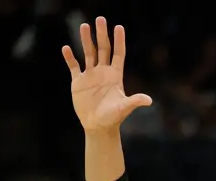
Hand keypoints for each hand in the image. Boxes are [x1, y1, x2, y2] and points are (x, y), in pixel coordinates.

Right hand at [61, 17, 151, 133]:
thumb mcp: (125, 108)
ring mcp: (90, 76)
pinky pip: (74, 66)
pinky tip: (66, 48)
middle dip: (102, 34)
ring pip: (88, 53)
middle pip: (103, 49)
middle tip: (100, 19)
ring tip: (84, 25)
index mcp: (115, 76)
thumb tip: (149, 100)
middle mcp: (103, 73)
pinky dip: (69, 58)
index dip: (119, 41)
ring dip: (86, 40)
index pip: (118, 54)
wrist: (98, 126)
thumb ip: (135, 101)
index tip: (119, 27)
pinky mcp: (78, 82)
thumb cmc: (113, 118)